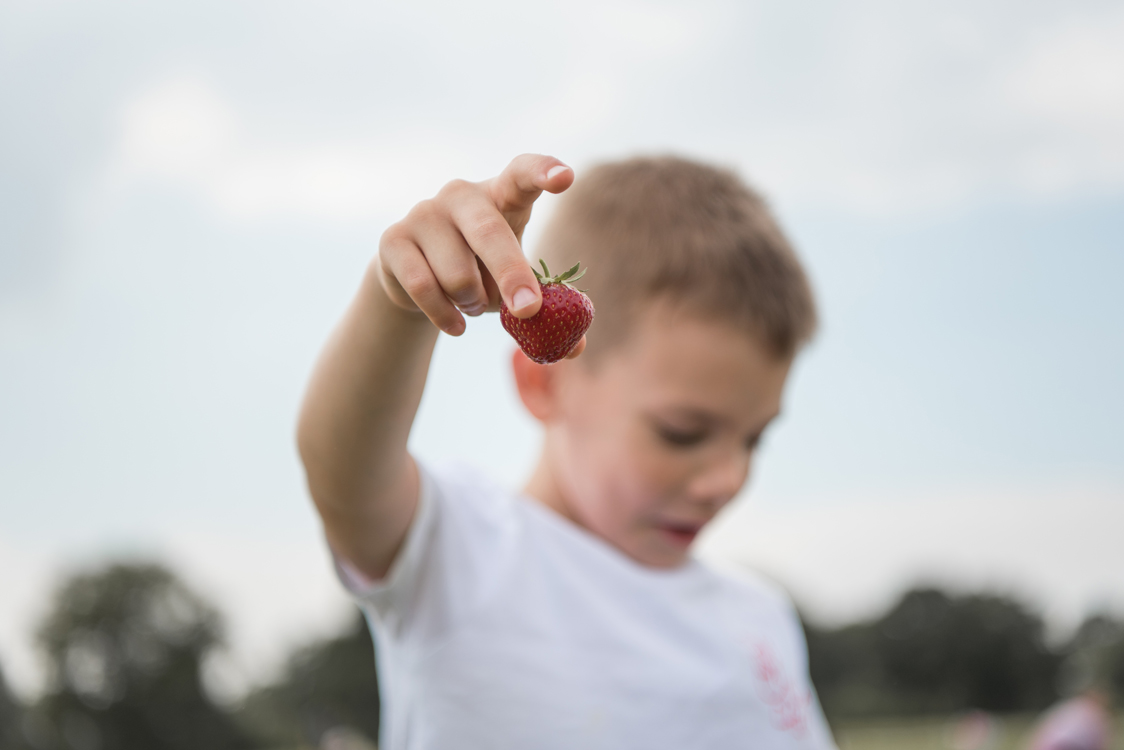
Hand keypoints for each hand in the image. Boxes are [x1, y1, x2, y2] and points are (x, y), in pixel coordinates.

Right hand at [377, 154, 574, 336]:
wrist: (416, 279)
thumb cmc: (482, 274)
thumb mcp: (516, 286)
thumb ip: (548, 312)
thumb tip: (576, 349)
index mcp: (502, 196)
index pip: (522, 173)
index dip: (543, 171)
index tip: (566, 178)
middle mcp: (461, 194)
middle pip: (490, 233)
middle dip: (512, 275)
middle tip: (529, 310)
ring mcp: (423, 212)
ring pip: (457, 274)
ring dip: (473, 303)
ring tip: (473, 302)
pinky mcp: (393, 238)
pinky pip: (424, 288)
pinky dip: (445, 316)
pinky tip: (456, 324)